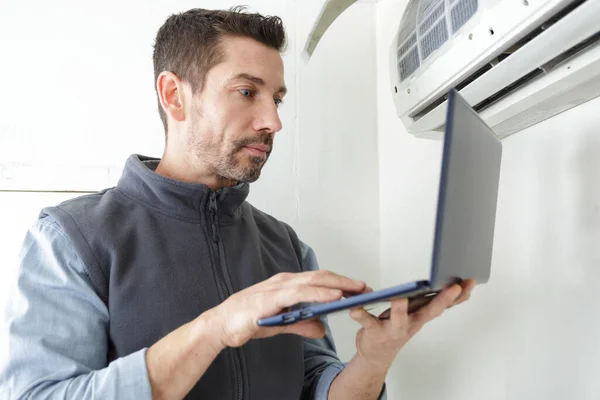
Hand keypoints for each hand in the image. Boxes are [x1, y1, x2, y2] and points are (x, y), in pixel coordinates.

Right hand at [204, 271, 365, 348]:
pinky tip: (334, 297)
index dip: (340, 282)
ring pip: (314, 281)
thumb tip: (321, 328)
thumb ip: (301, 324)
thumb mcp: (281, 325)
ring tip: (357, 290)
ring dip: (338, 284)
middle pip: (321, 277)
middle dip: (345, 281)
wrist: (221, 326)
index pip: (319, 280)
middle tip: (366, 287)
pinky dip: (320, 293)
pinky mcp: (272, 297)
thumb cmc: (248, 321)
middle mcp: (285, 281)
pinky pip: (301, 293)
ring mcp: (278, 286)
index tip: (359, 288)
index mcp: (287, 285)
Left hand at [349, 279, 475, 369]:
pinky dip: (361, 314)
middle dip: (443, 300)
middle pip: (430, 311)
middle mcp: (411, 323)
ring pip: (399, 319)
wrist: (375, 353)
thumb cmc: (395, 327)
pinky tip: (354, 308)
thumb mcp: (415, 313)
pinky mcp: (374, 332)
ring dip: (399, 309)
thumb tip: (445, 284)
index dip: (457, 295)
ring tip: (401, 297)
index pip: (442, 303)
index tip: (469, 283)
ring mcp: (394, 329)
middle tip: (455, 287)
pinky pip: (367, 322)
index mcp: (420, 315)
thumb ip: (428, 300)